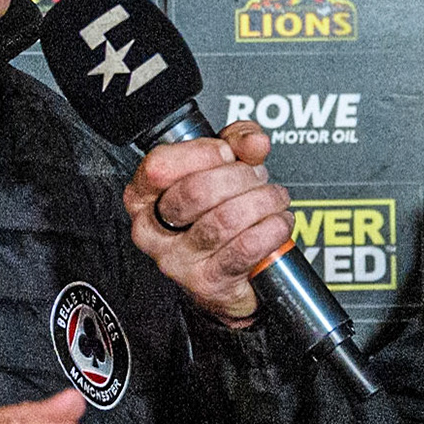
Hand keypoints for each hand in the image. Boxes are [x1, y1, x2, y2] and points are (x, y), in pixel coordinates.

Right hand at [124, 121, 292, 323]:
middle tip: (257, 178)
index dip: (202, 153)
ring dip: (262, 201)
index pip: (160, 166)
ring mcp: (177, 260)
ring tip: (274, 199)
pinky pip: (246, 247)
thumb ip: (237, 142)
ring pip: (226, 218)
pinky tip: (278, 223)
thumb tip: (254, 142)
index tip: (226, 152)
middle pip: (196, 190)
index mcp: (145, 197)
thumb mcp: (223, 167)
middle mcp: (152, 230)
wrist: (231, 274)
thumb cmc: (218, 215)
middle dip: (240, 177)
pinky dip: (272, 229)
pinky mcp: (207, 282)